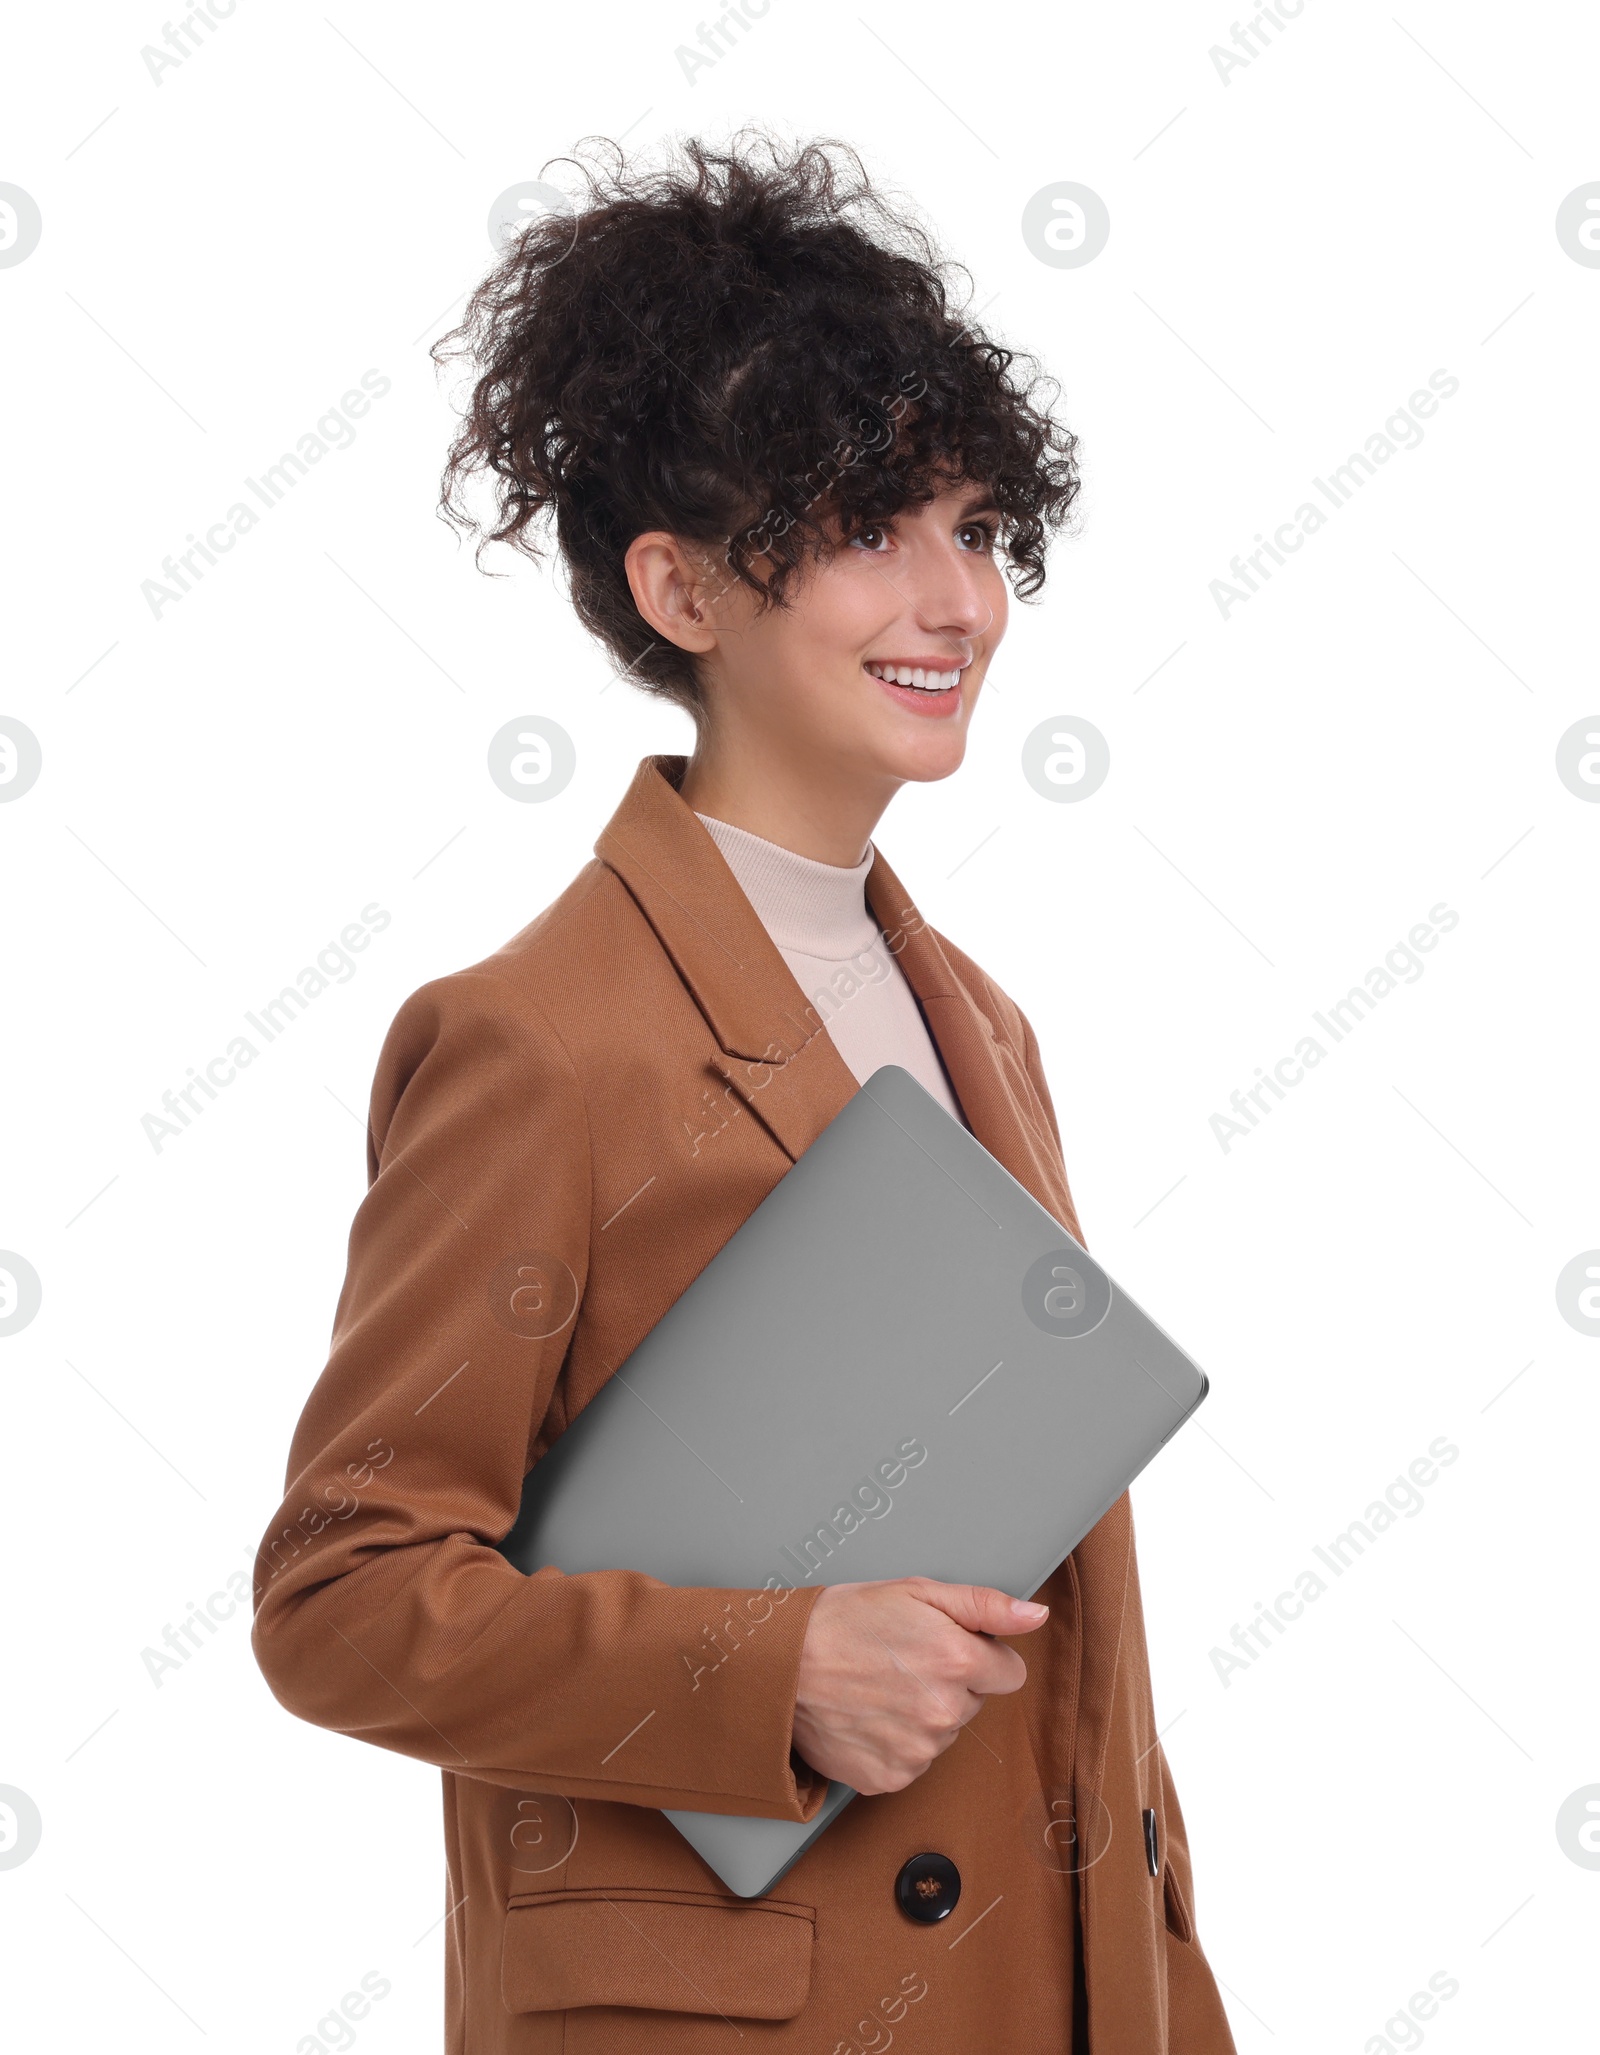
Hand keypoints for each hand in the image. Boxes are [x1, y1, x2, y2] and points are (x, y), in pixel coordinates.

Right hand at [791, 1578, 1047, 1795]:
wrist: (781, 1664)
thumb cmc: (843, 1619)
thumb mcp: (917, 1590)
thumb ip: (986, 1605)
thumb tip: (1035, 1616)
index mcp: (957, 1661)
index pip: (1009, 1674)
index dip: (980, 1656)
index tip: (946, 1646)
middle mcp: (943, 1712)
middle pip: (973, 1703)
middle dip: (949, 1682)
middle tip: (902, 1660)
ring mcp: (917, 1751)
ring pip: (943, 1732)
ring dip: (922, 1714)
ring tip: (879, 1686)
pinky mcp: (890, 1778)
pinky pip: (913, 1761)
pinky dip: (895, 1742)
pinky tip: (869, 1715)